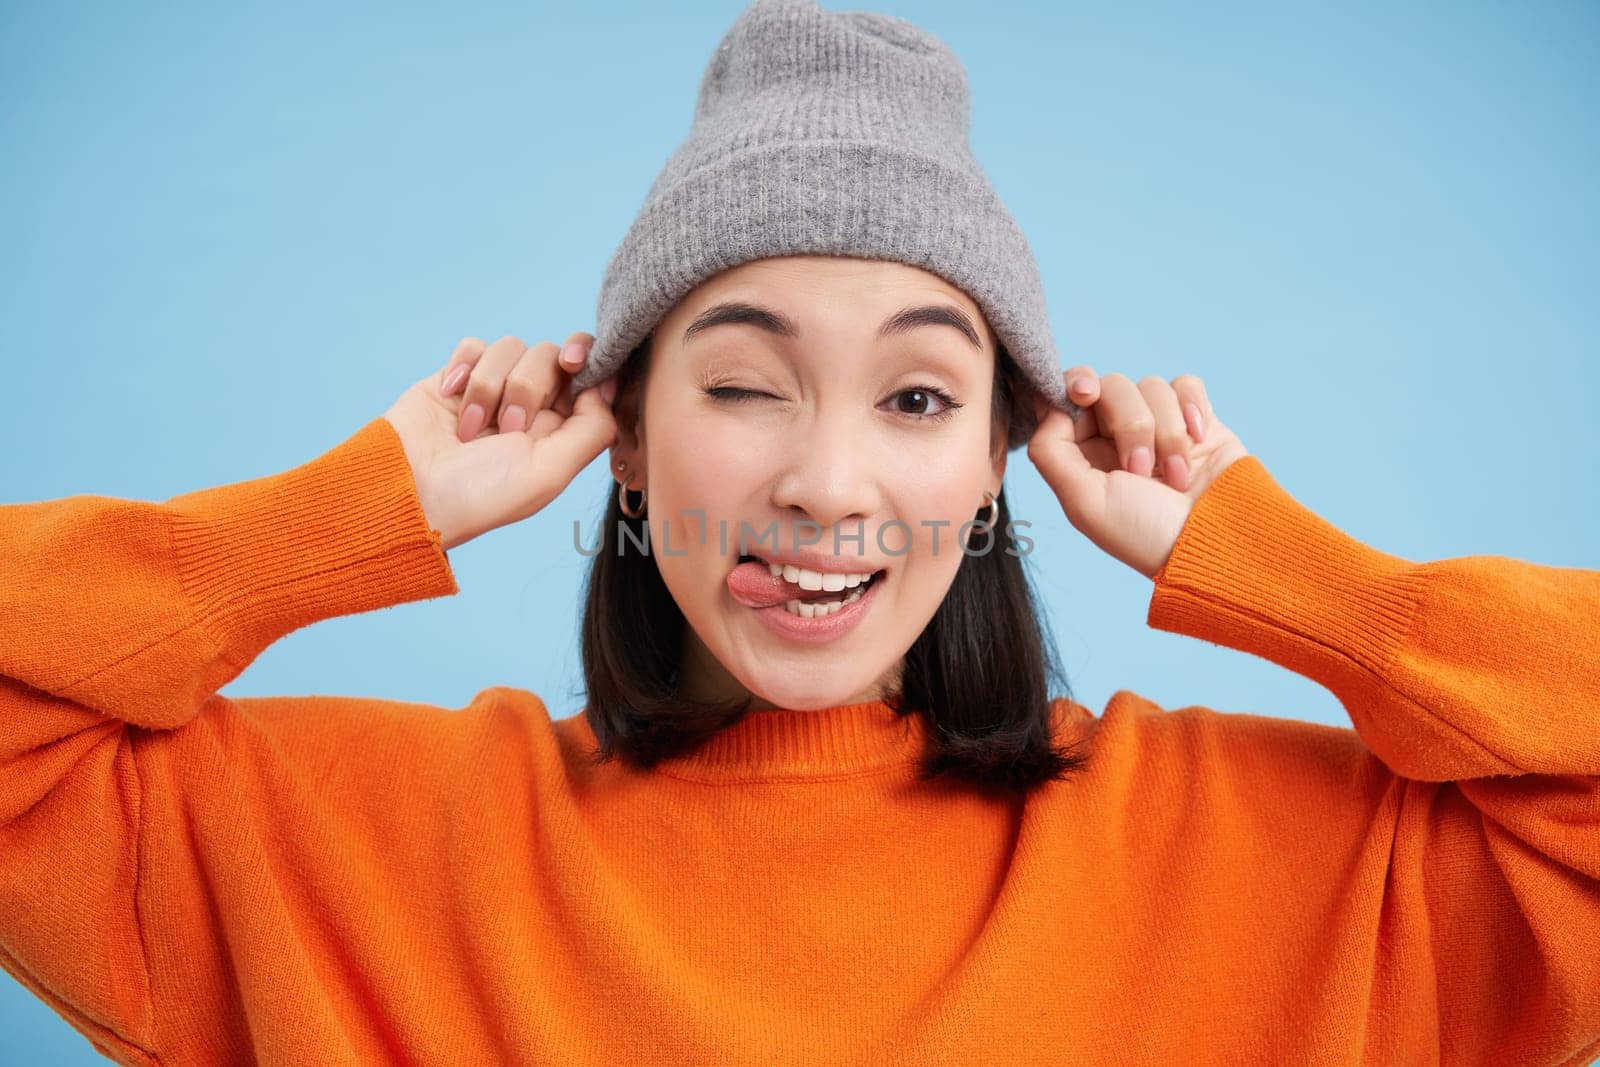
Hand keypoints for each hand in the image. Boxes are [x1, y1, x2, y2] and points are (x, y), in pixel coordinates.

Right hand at [382, 333, 616, 551]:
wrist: (407, 491)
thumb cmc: (478, 494)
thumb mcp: (549, 473)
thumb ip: (591, 429)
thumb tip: (609, 386)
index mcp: (562, 430)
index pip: (591, 375)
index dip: (587, 360)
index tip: (573, 365)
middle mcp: (533, 407)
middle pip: (551, 356)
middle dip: (528, 387)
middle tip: (507, 428)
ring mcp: (494, 389)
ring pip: (511, 347)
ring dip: (489, 387)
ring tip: (470, 430)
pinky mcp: (457, 376)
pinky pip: (475, 346)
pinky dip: (464, 369)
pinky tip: (451, 398)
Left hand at [1026, 368, 1249, 579]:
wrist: (1217, 542)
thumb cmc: (1146, 532)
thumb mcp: (1084, 502)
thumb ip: (1051, 451)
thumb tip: (1048, 404)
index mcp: (1083, 453)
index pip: (1067, 396)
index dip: (1074, 385)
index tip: (1085, 393)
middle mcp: (1116, 436)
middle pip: (1111, 386)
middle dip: (1130, 425)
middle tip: (1141, 470)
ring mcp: (1158, 426)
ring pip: (1151, 386)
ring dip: (1167, 434)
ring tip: (1177, 479)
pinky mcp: (1196, 420)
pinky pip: (1186, 385)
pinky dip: (1192, 408)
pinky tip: (1198, 440)